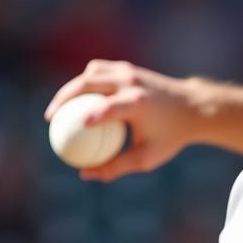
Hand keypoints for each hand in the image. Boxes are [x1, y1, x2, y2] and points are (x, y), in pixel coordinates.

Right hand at [44, 60, 200, 180]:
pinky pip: (98, 71)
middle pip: (89, 83)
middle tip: (51, 118)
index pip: (109, 107)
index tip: (73, 127)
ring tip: (59, 108)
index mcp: (138, 103)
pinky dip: (85, 83)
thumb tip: (85, 174)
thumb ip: (117, 166)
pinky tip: (76, 99)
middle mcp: (131, 83)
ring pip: (91, 73)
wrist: (192, 108)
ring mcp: (128, 72)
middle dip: (64, 98)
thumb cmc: (170, 136)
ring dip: (72, 88)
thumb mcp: (148, 157)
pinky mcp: (126, 68)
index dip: (89, 114)